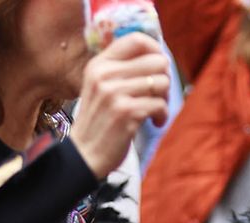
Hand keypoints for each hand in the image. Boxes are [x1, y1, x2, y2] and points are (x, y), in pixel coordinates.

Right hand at [70, 33, 170, 177]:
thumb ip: (121, 70)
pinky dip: (162, 115)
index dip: (155, 49)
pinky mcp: (127, 113)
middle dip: (165, 78)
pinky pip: (160, 105)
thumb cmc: (99, 122)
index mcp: (99, 64)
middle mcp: (105, 75)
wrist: (84, 154)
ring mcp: (115, 93)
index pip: (136, 39)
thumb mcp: (100, 87)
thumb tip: (158, 57)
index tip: (159, 66)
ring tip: (155, 111)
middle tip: (159, 94)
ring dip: (164, 99)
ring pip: (162, 82)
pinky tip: (155, 123)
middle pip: (156, 61)